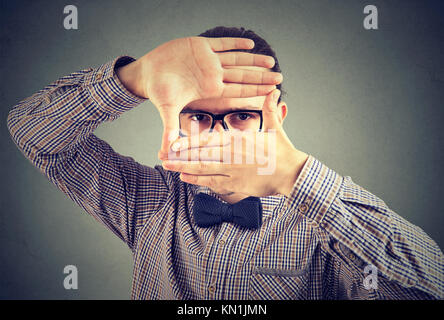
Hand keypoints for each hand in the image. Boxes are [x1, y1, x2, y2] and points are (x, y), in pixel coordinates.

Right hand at [117, 37, 282, 152]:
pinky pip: (222, 43)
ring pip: (236, 59)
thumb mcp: (167, 108)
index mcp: (210, 89)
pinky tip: (250, 44)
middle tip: (280, 78)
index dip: (255, 91)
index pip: (237, 91)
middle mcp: (212, 75)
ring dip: (253, 59)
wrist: (148, 72)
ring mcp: (208, 59)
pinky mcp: (200, 44)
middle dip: (261, 77)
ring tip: (271, 60)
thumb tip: (167, 152)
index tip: (272, 93)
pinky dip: (235, 43)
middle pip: (242, 76)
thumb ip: (170, 128)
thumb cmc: (158, 91)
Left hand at [161, 89, 308, 196]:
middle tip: (162, 154)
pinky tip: (184, 178)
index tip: (173, 142)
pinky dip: (198, 180)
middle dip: (179, 155)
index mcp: (238, 140)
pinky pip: (212, 182)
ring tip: (167, 166)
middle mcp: (232, 154)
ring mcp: (232, 171)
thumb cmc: (282, 151)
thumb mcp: (275, 127)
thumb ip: (269, 109)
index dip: (189, 142)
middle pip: (200, 154)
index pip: (208, 140)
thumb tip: (274, 90)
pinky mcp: (235, 185)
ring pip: (203, 168)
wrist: (291, 173)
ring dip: (183, 167)